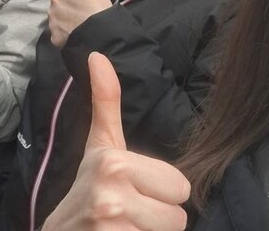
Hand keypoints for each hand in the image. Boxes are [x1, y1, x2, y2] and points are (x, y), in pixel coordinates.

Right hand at [42, 53, 189, 230]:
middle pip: (178, 215)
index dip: (161, 192)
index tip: (134, 190)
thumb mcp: (100, 145)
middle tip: (131, 211)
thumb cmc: (87, 187)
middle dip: (158, 216)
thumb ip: (105, 101)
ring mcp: (110, 227)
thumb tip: (98, 55)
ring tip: (126, 226)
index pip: (181, 186)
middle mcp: (110, 196)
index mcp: (114, 163)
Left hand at [49, 0, 111, 48]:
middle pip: (61, 3)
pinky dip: (66, 34)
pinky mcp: (55, 39)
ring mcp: (52, 24)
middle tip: (86, 13)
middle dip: (70, 6)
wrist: (103, 35)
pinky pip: (59, 33)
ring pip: (59, 18)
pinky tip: (77, 33)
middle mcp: (51, 7)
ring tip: (83, 24)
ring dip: (67, 20)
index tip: (87, 2)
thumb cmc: (99, 8)